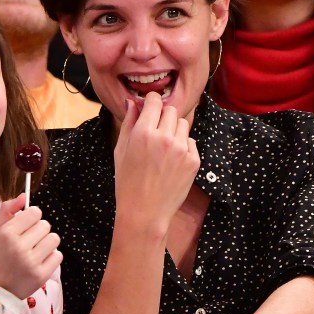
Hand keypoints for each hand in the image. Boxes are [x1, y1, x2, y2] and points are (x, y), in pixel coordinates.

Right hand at [0, 195, 61, 299]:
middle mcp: (19, 247)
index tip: (27, 224)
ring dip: (46, 243)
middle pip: (45, 225)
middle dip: (39, 230)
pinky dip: (51, 257)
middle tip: (29, 241)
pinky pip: (58, 256)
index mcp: (7, 234)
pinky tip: (39, 261)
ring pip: (54, 239)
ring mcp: (31, 262)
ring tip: (35, 250)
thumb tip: (23, 196)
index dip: (32, 217)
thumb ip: (7, 211)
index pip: (34, 212)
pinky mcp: (41, 275)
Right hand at [113, 93, 199, 237]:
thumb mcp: (120, 151)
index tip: (150, 107)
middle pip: (171, 110)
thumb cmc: (127, 183)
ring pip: (183, 124)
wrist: (145, 213)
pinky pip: (190, 142)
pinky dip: (182, 147)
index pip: (154, 101)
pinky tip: (171, 162)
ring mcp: (181, 149)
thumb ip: (128, 123)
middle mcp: (164, 137)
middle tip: (155, 131)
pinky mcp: (193, 161)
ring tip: (164, 148)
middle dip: (163, 116)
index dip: (151, 102)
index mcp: (143, 132)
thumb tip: (132, 103)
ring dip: (174, 130)